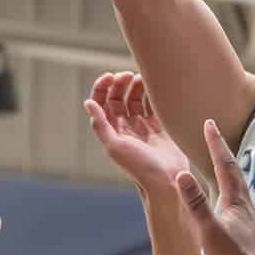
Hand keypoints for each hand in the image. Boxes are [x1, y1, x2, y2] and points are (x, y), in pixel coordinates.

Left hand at [84, 72, 190, 196]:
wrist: (167, 179)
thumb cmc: (140, 167)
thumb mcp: (115, 147)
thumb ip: (100, 125)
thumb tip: (88, 103)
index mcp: (111, 131)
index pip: (101, 103)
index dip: (103, 88)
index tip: (111, 76)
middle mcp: (124, 127)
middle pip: (117, 98)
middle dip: (120, 83)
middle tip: (128, 75)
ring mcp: (141, 126)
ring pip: (134, 99)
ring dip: (135, 86)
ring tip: (142, 78)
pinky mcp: (158, 127)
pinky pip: (152, 105)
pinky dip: (151, 94)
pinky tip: (154, 87)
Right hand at [175, 119, 254, 254]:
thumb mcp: (209, 230)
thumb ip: (195, 203)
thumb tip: (182, 174)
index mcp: (236, 200)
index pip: (224, 164)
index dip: (215, 143)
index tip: (209, 123)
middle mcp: (245, 204)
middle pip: (233, 170)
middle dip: (221, 150)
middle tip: (212, 133)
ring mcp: (248, 217)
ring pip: (236, 185)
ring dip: (226, 169)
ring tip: (219, 161)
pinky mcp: (248, 231)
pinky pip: (237, 200)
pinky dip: (228, 189)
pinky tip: (226, 200)